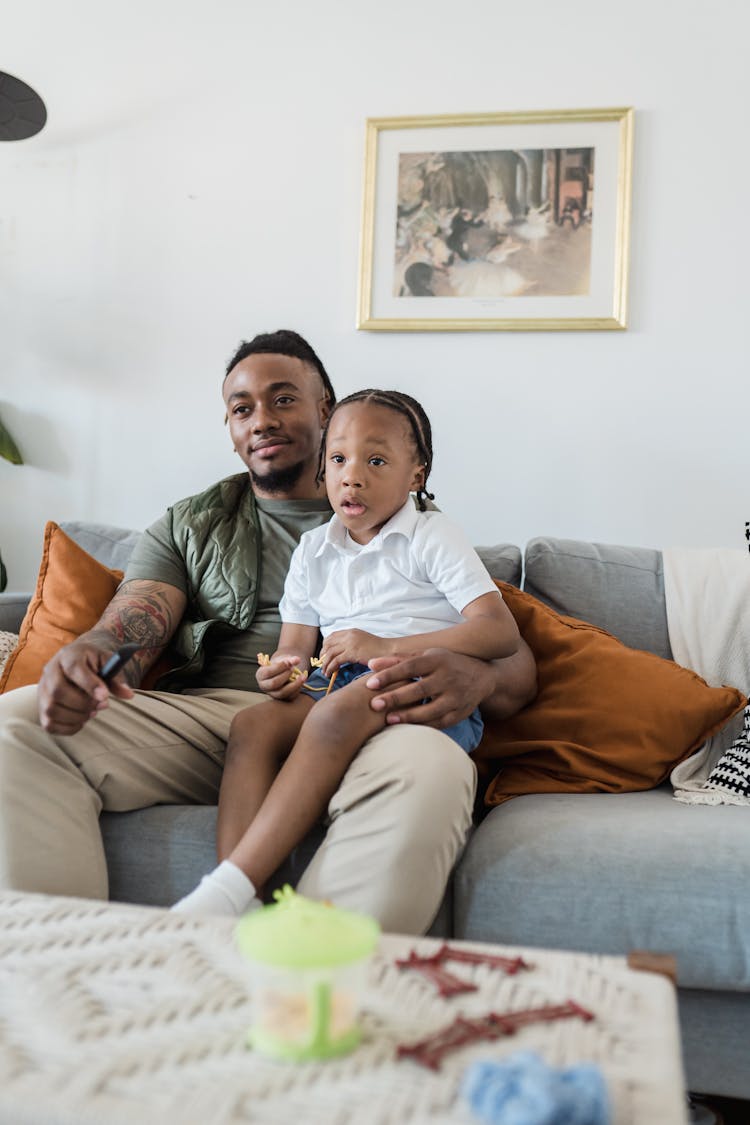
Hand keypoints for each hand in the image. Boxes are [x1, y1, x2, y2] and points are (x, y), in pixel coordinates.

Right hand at [38, 640, 134, 735]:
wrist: (76, 661)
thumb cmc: (93, 662)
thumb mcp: (107, 662)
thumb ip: (116, 678)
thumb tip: (128, 695)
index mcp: (68, 656)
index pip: (74, 668)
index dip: (89, 684)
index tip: (105, 696)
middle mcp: (50, 672)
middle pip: (58, 691)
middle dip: (84, 703)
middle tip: (103, 704)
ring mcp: (42, 691)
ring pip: (51, 710)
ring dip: (77, 716)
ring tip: (92, 711)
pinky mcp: (41, 708)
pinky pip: (49, 724)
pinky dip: (69, 727)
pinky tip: (82, 720)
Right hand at [256, 654, 307, 699]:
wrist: (283, 671)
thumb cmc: (280, 664)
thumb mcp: (283, 659)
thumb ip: (289, 659)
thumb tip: (297, 660)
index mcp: (261, 675)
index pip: (268, 672)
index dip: (279, 667)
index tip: (289, 662)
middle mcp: (265, 686)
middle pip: (274, 684)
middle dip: (285, 676)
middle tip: (293, 668)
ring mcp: (273, 694)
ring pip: (282, 693)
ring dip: (294, 684)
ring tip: (303, 676)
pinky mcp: (282, 699)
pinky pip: (290, 696)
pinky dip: (298, 688)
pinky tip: (302, 680)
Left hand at [319, 629, 391, 676]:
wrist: (390, 651)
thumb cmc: (379, 650)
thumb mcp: (363, 643)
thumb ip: (353, 645)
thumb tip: (343, 655)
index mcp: (351, 631)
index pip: (332, 636)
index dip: (325, 646)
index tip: (324, 655)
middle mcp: (349, 635)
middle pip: (328, 644)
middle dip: (322, 655)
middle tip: (322, 665)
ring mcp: (350, 643)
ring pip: (329, 653)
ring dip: (325, 664)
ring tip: (325, 672)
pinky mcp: (352, 652)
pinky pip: (335, 661)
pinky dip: (330, 668)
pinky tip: (330, 674)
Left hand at [365, 648, 495, 728]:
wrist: (482, 676)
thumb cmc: (446, 663)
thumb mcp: (426, 656)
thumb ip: (398, 660)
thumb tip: (371, 663)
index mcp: (437, 660)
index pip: (410, 667)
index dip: (390, 675)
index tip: (370, 683)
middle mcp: (448, 677)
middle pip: (419, 689)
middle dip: (396, 698)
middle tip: (374, 704)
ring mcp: (456, 697)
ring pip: (431, 709)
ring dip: (409, 716)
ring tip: (389, 720)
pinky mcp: (461, 713)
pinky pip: (440, 722)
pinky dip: (423, 726)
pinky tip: (407, 728)